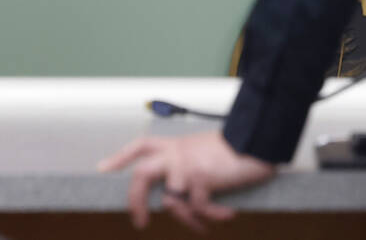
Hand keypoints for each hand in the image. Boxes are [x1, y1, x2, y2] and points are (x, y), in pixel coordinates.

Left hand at [98, 129, 275, 231]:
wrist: (259, 139)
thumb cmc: (241, 145)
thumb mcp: (210, 150)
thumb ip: (193, 162)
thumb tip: (186, 188)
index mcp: (178, 144)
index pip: (143, 145)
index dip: (122, 157)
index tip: (105, 167)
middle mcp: (177, 153)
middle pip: (141, 175)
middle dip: (135, 202)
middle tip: (140, 222)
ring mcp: (186, 166)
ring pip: (172, 202)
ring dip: (187, 219)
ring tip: (202, 226)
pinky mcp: (200, 178)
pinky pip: (198, 207)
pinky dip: (211, 216)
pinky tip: (225, 217)